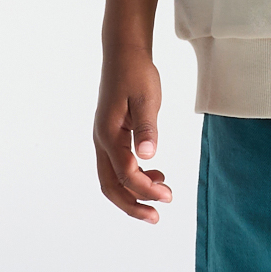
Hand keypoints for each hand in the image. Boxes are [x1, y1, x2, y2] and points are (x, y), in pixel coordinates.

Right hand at [93, 47, 172, 222]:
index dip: (146, 190)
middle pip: (110, 185)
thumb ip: (147, 128)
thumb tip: (149, 157)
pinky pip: (117, 166)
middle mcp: (101, 140)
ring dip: (134, 192)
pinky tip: (155, 174)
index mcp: (108, 134)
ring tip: (163, 193)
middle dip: (132, 205)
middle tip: (156, 217)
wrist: (124, 54)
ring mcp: (104, 139)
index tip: (169, 197)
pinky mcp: (111, 136)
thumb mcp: (146, 99)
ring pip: (112, 178)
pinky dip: (134, 177)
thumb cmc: (136, 74)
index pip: (125, 174)